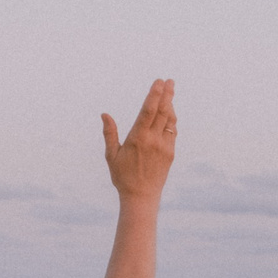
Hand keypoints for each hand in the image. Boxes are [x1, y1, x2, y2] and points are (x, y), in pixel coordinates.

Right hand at [101, 78, 176, 201]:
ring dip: (170, 105)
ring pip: (170, 120)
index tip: (159, 82)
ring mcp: (164, 146)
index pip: (149, 110)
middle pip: (163, 111)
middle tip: (170, 80)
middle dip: (167, 94)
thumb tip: (105, 114)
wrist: (141, 196)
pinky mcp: (170, 153)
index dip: (155, 94)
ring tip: (169, 93)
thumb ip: (110, 133)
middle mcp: (153, 140)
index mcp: (138, 138)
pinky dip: (171, 120)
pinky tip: (169, 113)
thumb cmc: (122, 176)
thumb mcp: (111, 155)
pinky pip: (172, 131)